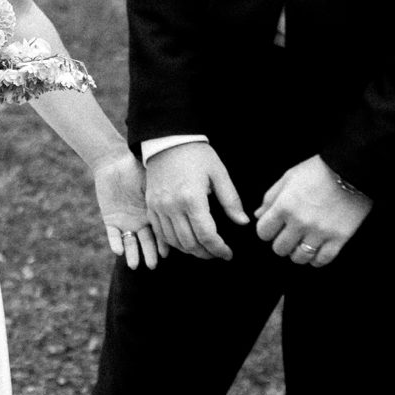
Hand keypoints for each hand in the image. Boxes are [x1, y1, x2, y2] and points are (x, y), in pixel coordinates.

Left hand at [93, 150, 162, 269]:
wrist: (114, 162)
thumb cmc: (137, 168)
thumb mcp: (154, 180)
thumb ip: (165, 191)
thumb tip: (190, 193)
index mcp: (154, 213)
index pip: (162, 232)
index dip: (165, 242)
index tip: (169, 252)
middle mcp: (142, 221)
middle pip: (147, 241)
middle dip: (150, 253)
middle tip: (153, 265)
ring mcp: (127, 222)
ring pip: (130, 243)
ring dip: (133, 254)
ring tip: (135, 265)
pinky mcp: (110, 220)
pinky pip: (112, 235)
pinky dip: (115, 243)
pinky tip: (118, 251)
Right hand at [144, 141, 248, 261]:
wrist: (167, 140)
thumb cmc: (197, 155)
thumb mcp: (219, 173)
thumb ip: (231, 200)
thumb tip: (243, 222)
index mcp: (192, 199)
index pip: (207, 235)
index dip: (219, 249)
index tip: (228, 253)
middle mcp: (173, 206)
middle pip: (190, 243)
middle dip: (206, 253)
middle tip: (217, 254)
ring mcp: (159, 207)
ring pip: (174, 242)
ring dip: (190, 251)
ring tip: (204, 249)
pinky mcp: (150, 206)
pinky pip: (161, 233)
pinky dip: (173, 243)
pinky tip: (186, 242)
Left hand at [254, 155, 370, 266]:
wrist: (352, 170)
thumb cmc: (319, 170)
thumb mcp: (289, 177)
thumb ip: (271, 197)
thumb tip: (259, 215)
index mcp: (284, 206)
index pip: (263, 232)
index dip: (267, 231)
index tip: (274, 228)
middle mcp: (300, 222)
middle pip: (279, 248)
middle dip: (282, 243)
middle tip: (289, 236)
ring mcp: (319, 232)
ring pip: (299, 258)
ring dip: (298, 253)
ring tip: (302, 244)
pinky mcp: (338, 238)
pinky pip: (322, 260)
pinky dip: (317, 259)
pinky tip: (317, 250)